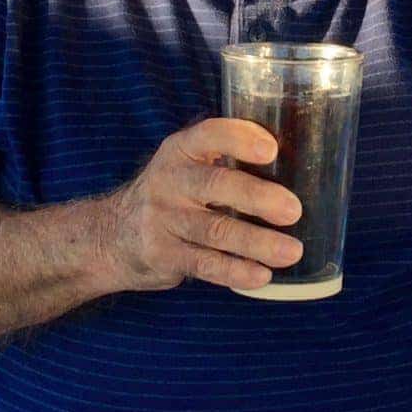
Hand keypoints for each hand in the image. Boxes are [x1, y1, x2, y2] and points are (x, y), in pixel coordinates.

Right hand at [102, 119, 301, 292]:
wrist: (112, 235)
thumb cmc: (172, 195)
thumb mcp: (187, 166)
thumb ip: (226, 162)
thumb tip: (299, 169)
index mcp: (181, 150)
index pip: (209, 135)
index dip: (240, 139)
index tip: (271, 150)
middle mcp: (169, 181)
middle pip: (215, 185)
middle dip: (257, 197)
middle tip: (293, 210)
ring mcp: (163, 220)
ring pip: (214, 230)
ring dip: (257, 242)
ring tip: (291, 251)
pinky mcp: (163, 255)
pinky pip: (205, 264)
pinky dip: (235, 271)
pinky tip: (261, 276)